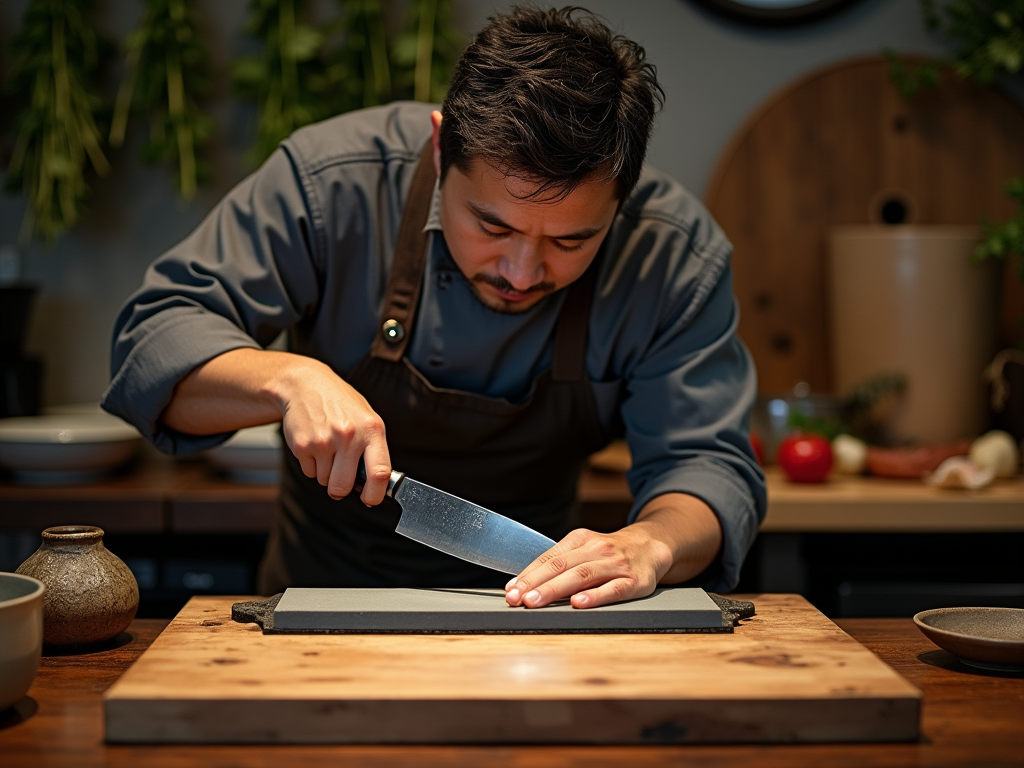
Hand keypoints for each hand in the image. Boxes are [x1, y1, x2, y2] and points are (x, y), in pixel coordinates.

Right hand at [275, 357, 392, 504]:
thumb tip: (373, 486)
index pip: (380, 473)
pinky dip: (312, 466)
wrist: (305, 385)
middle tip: (343, 476)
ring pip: (325, 482)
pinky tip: (315, 444)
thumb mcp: (367, 420)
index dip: (376, 494)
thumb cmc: (341, 404)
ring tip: (328, 447)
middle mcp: (348, 436)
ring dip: (327, 473)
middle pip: (344, 487)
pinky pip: (310, 473)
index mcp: (371, 430)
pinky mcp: (302, 446)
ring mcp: (323, 441)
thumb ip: (374, 451)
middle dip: (342, 489)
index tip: (371, 499)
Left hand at [503, 493, 722, 608]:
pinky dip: (595, 596)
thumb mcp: (584, 549)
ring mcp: (615, 564)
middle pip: (561, 566)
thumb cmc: (609, 553)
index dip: (528, 574)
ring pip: (582, 576)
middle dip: (535, 583)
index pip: (549, 558)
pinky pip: (613, 588)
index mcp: (580, 539)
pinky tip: (579, 603)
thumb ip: (559, 564)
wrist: (651, 545)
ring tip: (536, 601)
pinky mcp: (634, 581)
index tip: (510, 589)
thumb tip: (523, 584)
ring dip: (556, 589)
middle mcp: (596, 549)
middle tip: (517, 598)